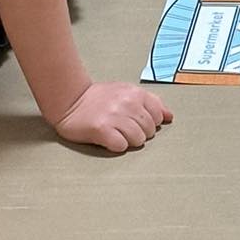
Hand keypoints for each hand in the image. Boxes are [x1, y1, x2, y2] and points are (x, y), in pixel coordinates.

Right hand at [55, 81, 173, 153]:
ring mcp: (114, 117)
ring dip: (128, 141)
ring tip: (116, 133)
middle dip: (139, 133)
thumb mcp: (127, 92)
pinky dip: (116, 146)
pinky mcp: (101, 130)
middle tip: (123, 128)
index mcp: (135, 93)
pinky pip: (121, 146)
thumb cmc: (99, 99)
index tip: (137, 121)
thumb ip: (150, 102)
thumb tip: (169, 116)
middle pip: (150, 131)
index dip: (149, 123)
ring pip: (138, 140)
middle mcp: (127, 103)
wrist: (70, 100)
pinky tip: (108, 138)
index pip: (158, 116)